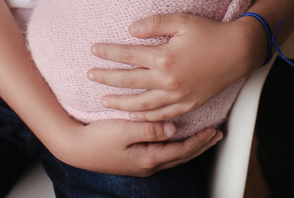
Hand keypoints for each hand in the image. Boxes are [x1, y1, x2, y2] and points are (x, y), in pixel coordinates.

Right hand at [51, 117, 222, 176]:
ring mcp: (141, 165)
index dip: (200, 140)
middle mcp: (148, 165)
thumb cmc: (97, 138)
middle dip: (201, 145)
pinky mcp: (135, 160)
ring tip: (203, 137)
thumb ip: (149, 129)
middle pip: (182, 156)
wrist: (75, 149)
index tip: (214, 129)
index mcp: (148, 158)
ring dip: (191, 147)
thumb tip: (172, 129)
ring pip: (174, 157)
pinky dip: (177, 147)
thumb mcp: (123, 130)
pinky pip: (164, 155)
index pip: (182, 150)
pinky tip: (177, 140)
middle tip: (217, 135)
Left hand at [88, 13, 261, 120]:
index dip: (108, 52)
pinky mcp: (188, 105)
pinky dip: (144, 117)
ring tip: (104, 99)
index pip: (128, 54)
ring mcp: (178, 96)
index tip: (93, 50)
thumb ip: (155, 23)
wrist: (239, 52)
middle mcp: (168, 80)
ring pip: (141, 105)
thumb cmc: (211, 33)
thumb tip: (131, 30)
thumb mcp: (182, 20)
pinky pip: (161, 115)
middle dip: (106, 78)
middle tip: (90, 75)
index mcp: (165, 57)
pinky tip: (133, 115)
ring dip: (120, 102)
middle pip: (129, 81)